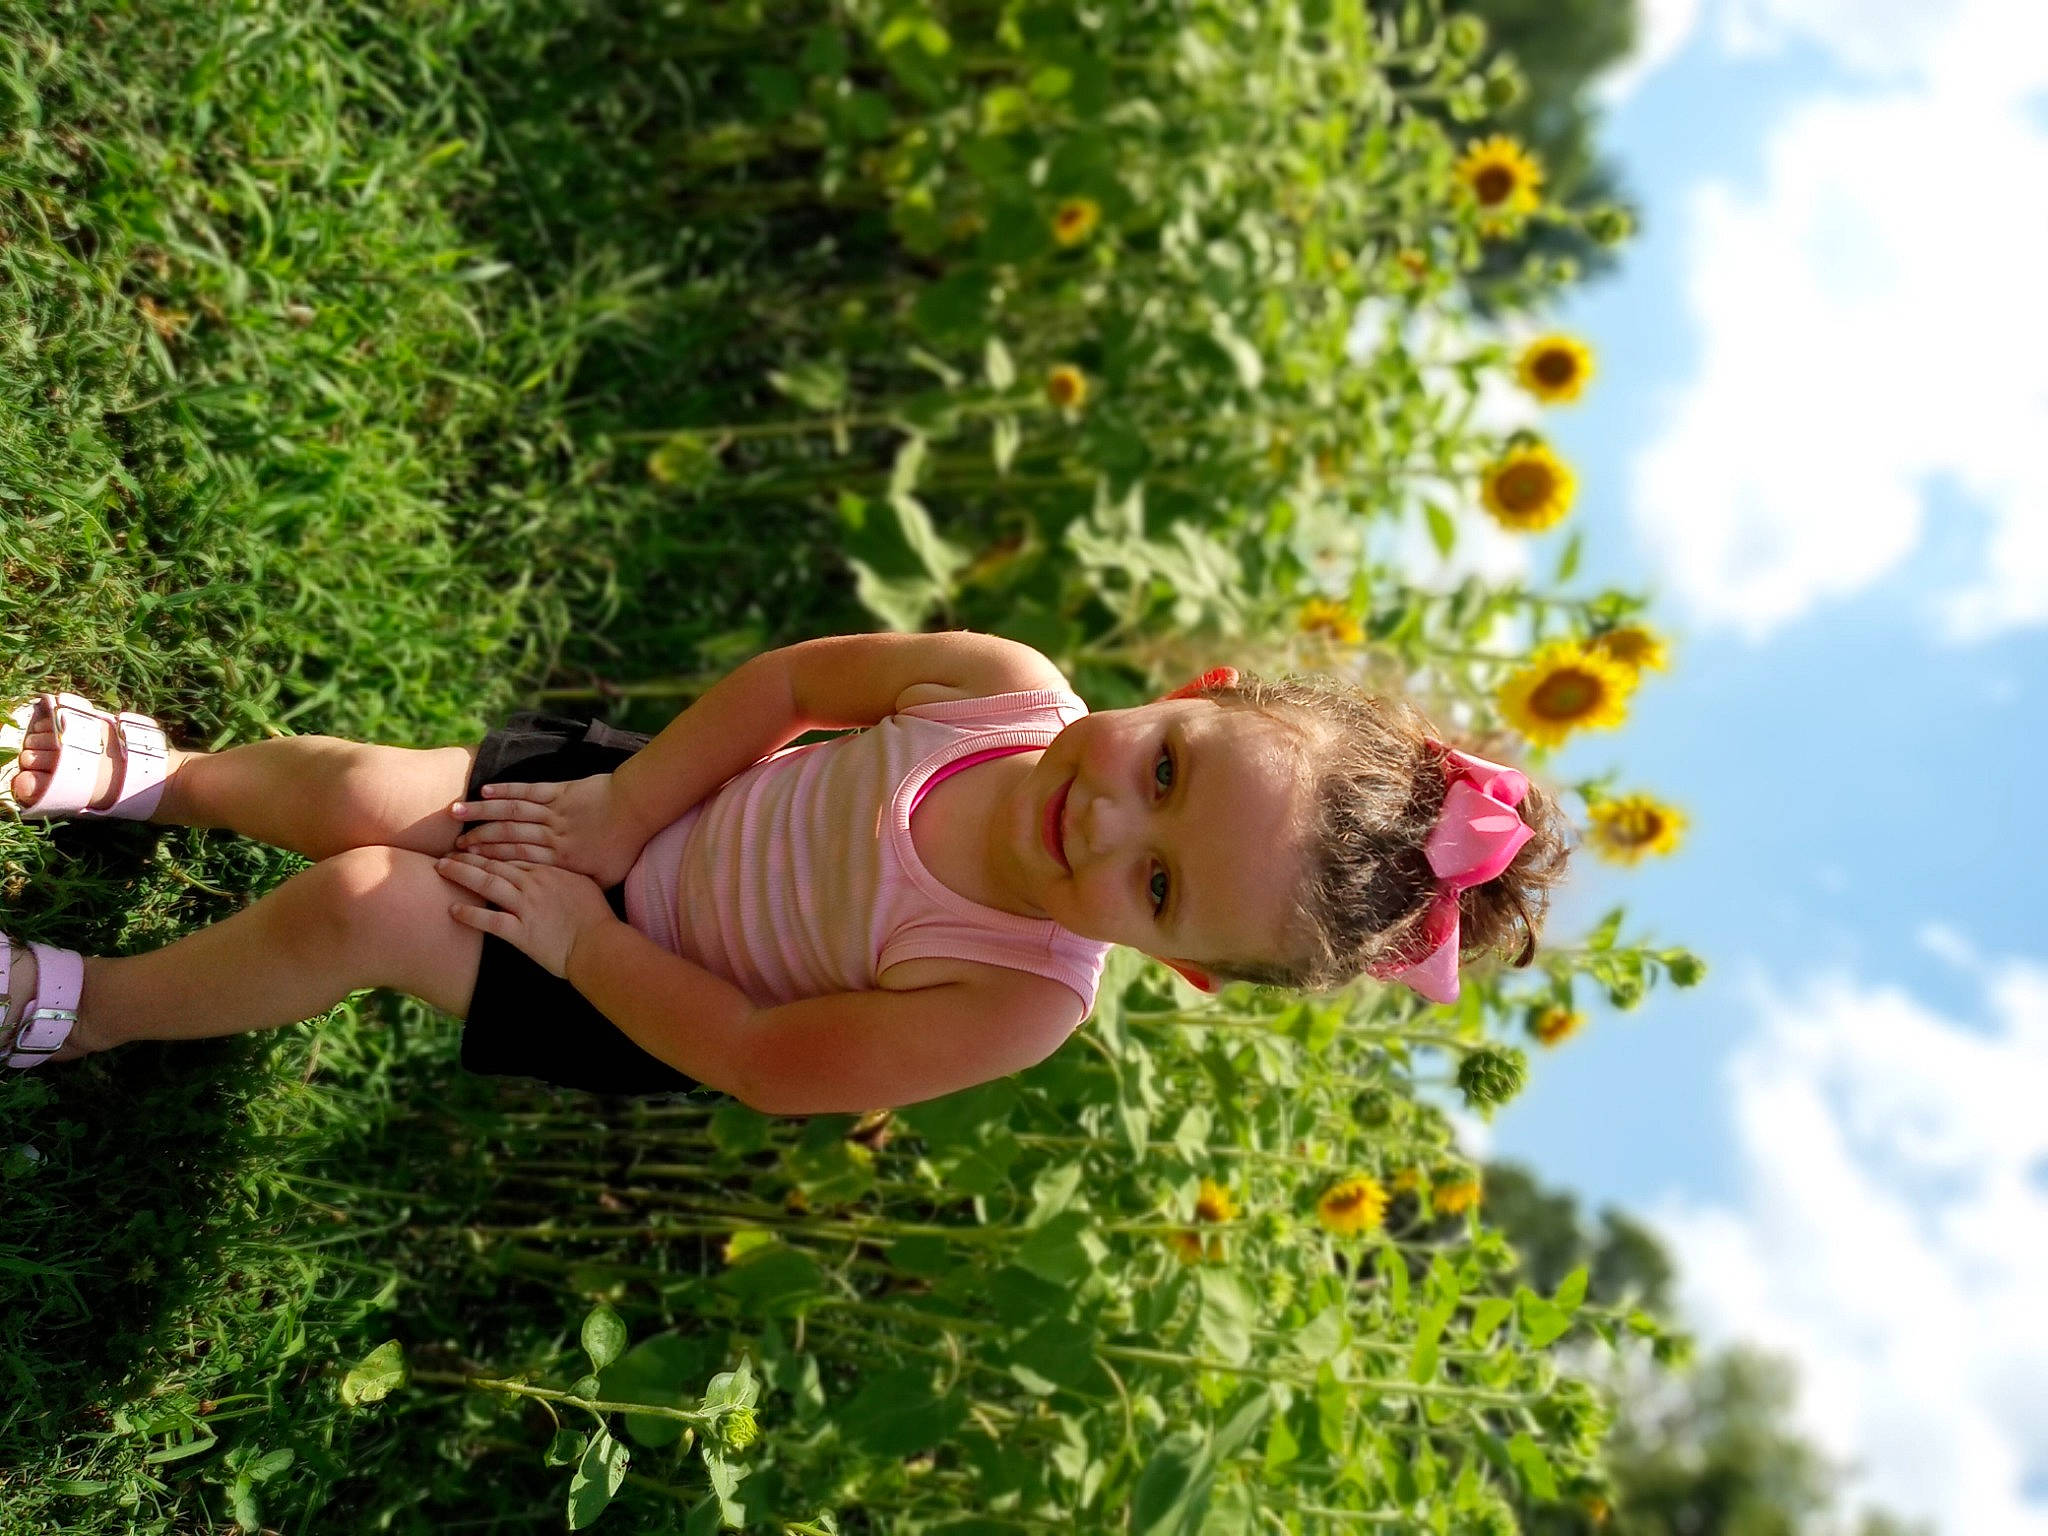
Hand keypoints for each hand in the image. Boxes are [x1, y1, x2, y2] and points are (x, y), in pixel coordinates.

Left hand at [437, 853, 617, 979]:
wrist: (600, 944)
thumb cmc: (597, 918)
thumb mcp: (585, 885)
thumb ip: (566, 875)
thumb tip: (555, 871)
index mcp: (550, 870)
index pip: (513, 853)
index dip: (491, 848)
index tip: (474, 844)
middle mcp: (535, 883)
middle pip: (495, 863)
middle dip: (469, 855)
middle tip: (448, 851)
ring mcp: (526, 907)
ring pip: (488, 883)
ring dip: (462, 874)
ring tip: (442, 867)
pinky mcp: (521, 932)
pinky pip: (489, 920)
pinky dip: (470, 915)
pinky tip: (453, 909)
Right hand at [447, 773, 645, 887]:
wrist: (640, 810)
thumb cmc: (625, 847)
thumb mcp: (605, 878)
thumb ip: (578, 885)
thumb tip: (561, 897)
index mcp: (559, 860)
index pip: (515, 863)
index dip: (488, 865)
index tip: (465, 869)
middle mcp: (551, 835)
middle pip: (506, 838)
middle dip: (477, 843)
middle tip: (451, 848)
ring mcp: (554, 812)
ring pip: (511, 812)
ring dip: (482, 814)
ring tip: (456, 815)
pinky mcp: (560, 791)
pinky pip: (527, 791)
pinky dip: (505, 790)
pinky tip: (485, 790)